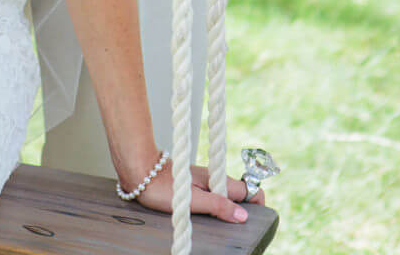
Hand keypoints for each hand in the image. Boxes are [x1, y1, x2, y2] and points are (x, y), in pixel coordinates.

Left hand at [121, 157, 262, 223]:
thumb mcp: (191, 200)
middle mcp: (213, 180)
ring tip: (227, 226)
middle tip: (241, 228)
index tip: (258, 218)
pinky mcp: (195, 187)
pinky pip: (214, 197)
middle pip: (240, 194)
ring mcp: (204, 183)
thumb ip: (217, 206)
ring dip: (231, 209)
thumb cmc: (162, 186)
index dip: (257, 202)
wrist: (140, 171)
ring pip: (227, 196)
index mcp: (216, 180)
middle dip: (246, 209)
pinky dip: (218, 207)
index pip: (248, 189)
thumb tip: (243, 216)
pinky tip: (211, 217)